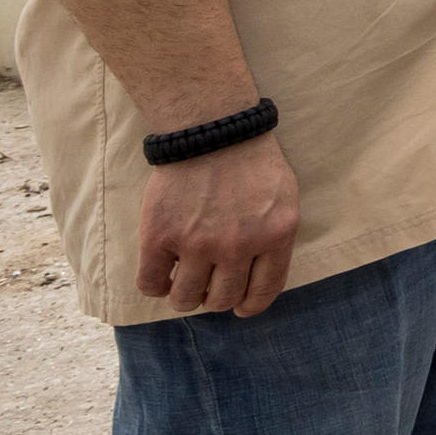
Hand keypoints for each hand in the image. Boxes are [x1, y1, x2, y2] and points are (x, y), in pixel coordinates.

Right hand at [136, 133, 301, 316]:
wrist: (211, 128)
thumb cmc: (252, 160)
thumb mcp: (284, 198)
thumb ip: (276, 237)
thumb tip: (262, 275)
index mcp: (275, 237)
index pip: (262, 293)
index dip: (247, 306)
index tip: (239, 306)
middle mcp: (238, 245)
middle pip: (221, 299)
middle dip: (213, 298)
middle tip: (206, 285)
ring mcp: (198, 242)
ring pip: (185, 298)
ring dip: (183, 296)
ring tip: (183, 280)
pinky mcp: (161, 235)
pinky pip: (151, 283)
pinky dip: (155, 285)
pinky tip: (160, 272)